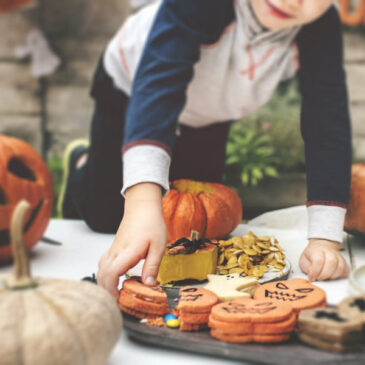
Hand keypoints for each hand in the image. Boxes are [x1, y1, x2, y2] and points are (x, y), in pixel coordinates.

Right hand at [97, 183, 166, 297]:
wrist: (142, 206)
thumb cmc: (151, 223)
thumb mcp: (159, 246)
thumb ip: (152, 266)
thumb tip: (149, 284)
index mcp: (128, 251)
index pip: (112, 273)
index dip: (111, 289)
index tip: (118, 299)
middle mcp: (117, 251)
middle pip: (102, 274)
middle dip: (106, 290)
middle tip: (116, 302)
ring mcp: (113, 248)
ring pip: (100, 268)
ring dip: (104, 282)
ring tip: (114, 293)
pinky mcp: (114, 246)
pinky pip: (103, 262)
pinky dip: (104, 273)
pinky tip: (112, 278)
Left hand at [299, 238, 349, 280]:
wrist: (322, 247)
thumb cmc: (312, 255)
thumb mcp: (304, 260)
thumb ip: (306, 267)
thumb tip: (311, 275)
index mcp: (317, 250)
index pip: (318, 260)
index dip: (315, 271)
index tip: (312, 277)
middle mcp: (329, 252)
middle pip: (331, 263)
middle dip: (324, 274)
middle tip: (319, 278)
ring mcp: (338, 257)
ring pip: (340, 267)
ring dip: (332, 276)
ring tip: (325, 277)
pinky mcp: (345, 263)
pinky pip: (345, 271)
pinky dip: (339, 276)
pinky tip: (332, 276)